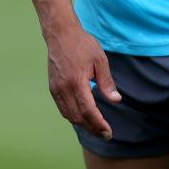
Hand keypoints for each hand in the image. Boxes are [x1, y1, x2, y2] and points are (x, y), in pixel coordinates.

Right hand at [44, 23, 120, 140]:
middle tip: (105, 134)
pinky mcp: (53, 88)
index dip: (98, 124)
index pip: (88, 110)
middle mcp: (64, 88)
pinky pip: (62, 108)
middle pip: (78, 117)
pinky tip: (83, 117)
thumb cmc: (82, 44)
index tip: (108, 132)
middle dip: (92, 128)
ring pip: (69, 115)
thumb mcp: (100, 60)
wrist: (60, 34)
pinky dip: (73, 116)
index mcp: (76, 82)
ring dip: (82, 124)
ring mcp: (56, 89)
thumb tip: (116, 100)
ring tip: (96, 128)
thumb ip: (106, 82)